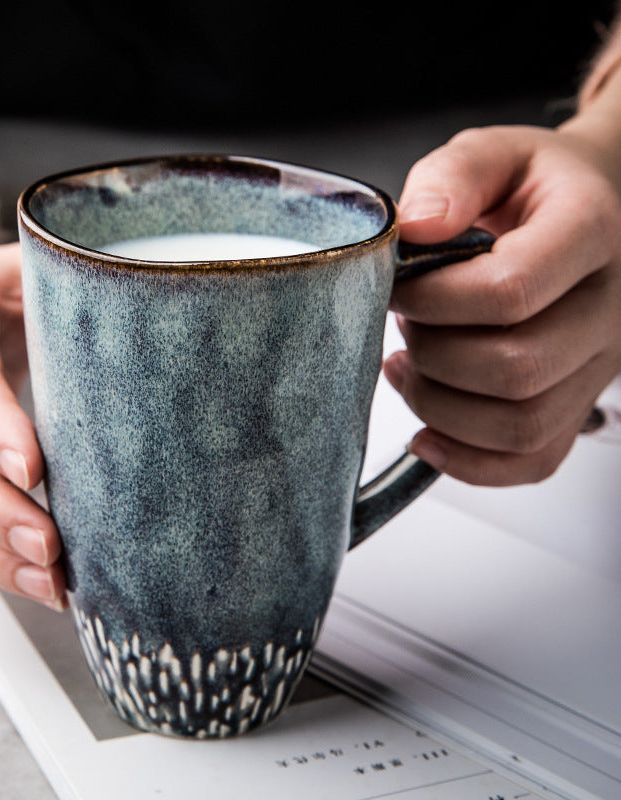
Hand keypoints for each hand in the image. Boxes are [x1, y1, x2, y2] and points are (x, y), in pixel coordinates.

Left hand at [386, 124, 620, 485]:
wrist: (594, 212)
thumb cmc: (534, 189)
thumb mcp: (494, 154)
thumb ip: (453, 176)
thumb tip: (417, 227)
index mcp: (591, 232)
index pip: (511, 290)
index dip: (434, 299)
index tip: (398, 285)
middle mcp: (608, 307)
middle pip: (516, 367)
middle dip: (433, 353)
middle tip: (405, 324)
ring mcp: (598, 364)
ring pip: (521, 423)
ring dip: (440, 407)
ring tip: (404, 367)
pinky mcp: (576, 403)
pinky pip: (533, 460)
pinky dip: (470, 462)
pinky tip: (426, 433)